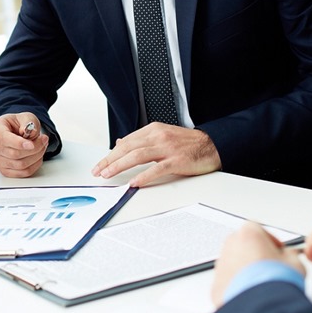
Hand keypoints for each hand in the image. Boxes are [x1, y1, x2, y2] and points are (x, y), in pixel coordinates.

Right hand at [0, 113, 49, 177]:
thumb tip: (30, 132)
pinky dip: (34, 166)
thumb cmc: (19, 124)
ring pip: (19, 165)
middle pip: (14, 154)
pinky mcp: (4, 170)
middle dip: (34, 148)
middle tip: (44, 140)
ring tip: (42, 147)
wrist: (16, 132)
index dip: (19, 143)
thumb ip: (28, 122)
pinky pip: (22, 173)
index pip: (4, 139)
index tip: (31, 144)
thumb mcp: (26, 117)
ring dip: (36, 157)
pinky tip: (37, 157)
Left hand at [91, 122, 220, 186]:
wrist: (212, 145)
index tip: (101, 164)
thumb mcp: (161, 135)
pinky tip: (134, 182)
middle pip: (128, 148)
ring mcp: (167, 148)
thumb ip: (142, 140)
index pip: (126, 142)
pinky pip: (157, 168)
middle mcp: (158, 136)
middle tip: (99, 171)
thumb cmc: (187, 143)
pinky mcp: (177, 160)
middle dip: (110, 160)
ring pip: (138, 156)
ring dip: (120, 166)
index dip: (111, 154)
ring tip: (109, 174)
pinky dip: (143, 176)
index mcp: (153, 130)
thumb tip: (121, 143)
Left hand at [210, 221, 304, 306]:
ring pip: (233, 263)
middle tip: (270, 268)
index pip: (257, 229)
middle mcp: (230, 246)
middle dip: (255, 254)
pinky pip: (227, 281)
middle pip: (242, 244)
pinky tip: (251, 295)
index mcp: (248, 234)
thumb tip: (290, 256)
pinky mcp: (216, 285)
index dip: (270, 241)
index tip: (277, 251)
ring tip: (262, 285)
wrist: (260, 306)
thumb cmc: (275, 282)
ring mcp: (221, 265)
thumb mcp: (295, 263)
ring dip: (245, 270)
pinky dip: (237, 286)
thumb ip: (290, 254)